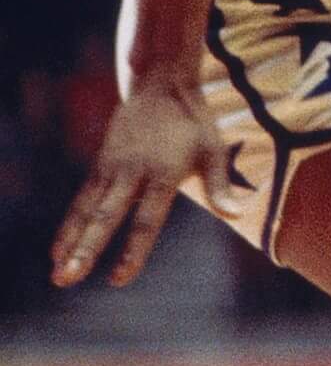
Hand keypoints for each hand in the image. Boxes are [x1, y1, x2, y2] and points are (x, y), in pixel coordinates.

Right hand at [50, 80, 235, 287]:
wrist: (162, 85)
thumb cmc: (195, 124)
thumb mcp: (214, 151)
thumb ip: (220, 186)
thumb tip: (238, 215)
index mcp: (162, 175)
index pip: (146, 221)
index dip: (132, 251)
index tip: (120, 278)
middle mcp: (131, 173)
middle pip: (105, 219)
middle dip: (86, 251)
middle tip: (68, 280)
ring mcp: (112, 168)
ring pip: (87, 212)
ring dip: (70, 243)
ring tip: (57, 273)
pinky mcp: (100, 164)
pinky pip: (82, 199)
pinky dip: (70, 224)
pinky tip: (59, 249)